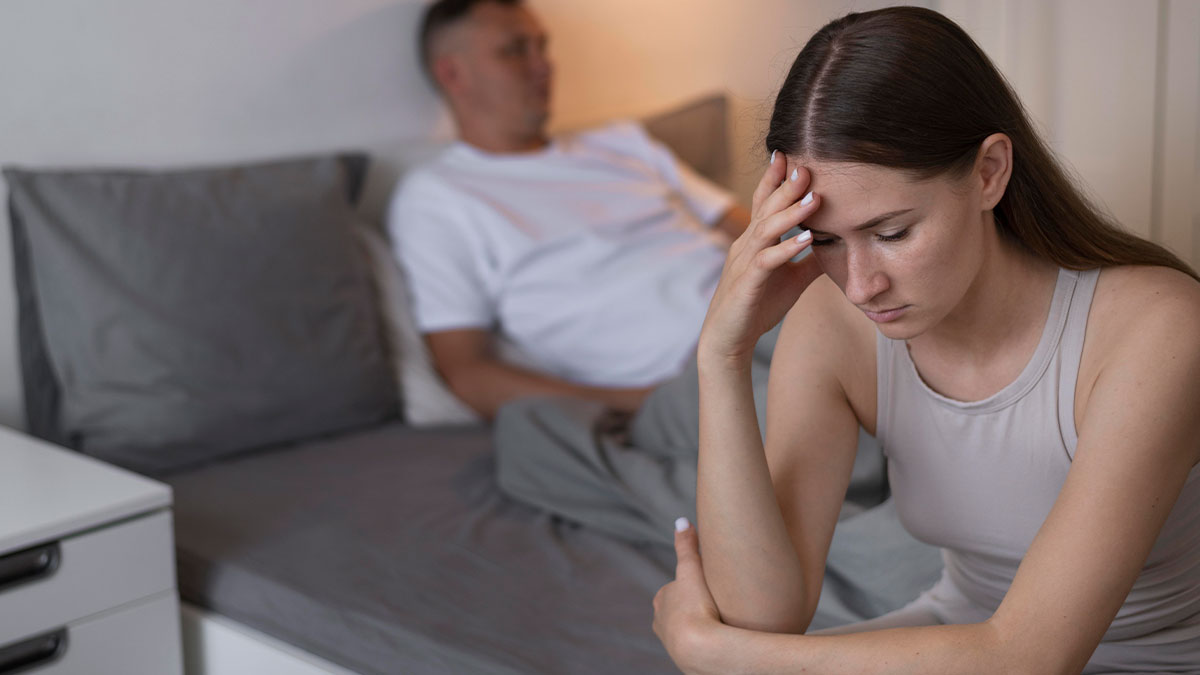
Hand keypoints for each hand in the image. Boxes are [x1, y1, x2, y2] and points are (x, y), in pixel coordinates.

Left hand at [653, 519, 724, 674]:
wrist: (700, 648)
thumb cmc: (695, 606)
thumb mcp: (691, 570)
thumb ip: (687, 546)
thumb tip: (681, 520)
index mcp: (660, 601)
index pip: (675, 588)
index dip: (691, 586)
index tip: (706, 586)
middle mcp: (661, 623)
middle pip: (678, 610)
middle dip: (692, 607)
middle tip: (713, 604)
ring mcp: (671, 643)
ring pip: (685, 630)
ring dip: (698, 626)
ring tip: (717, 623)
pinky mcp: (684, 659)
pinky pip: (695, 646)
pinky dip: (703, 642)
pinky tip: (715, 641)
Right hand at [698, 153, 822, 363]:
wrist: (728, 338)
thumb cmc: (757, 307)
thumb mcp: (791, 279)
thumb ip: (810, 260)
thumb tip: (838, 244)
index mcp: (755, 241)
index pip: (764, 203)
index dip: (775, 179)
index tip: (790, 154)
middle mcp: (746, 245)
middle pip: (766, 207)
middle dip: (786, 185)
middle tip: (806, 163)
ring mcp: (745, 262)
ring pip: (767, 228)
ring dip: (791, 212)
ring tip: (815, 197)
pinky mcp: (748, 282)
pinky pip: (767, 260)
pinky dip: (787, 248)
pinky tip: (806, 239)